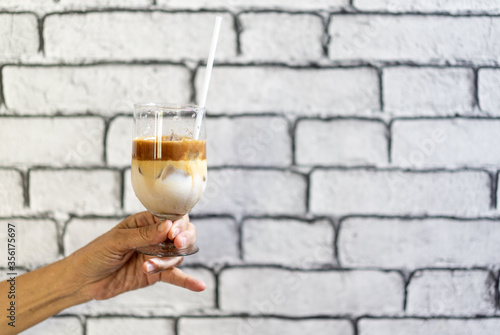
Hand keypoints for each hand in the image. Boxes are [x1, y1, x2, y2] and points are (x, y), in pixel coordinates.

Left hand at [67, 212, 205, 300]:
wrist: (84, 281)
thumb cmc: (96, 254)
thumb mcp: (117, 241)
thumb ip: (144, 235)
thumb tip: (167, 226)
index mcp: (145, 222)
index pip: (171, 217)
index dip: (178, 223)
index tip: (174, 232)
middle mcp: (155, 237)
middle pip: (182, 234)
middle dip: (184, 239)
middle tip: (177, 245)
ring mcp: (157, 255)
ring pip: (177, 256)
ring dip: (166, 262)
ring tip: (147, 266)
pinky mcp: (155, 273)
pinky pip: (175, 276)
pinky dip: (188, 281)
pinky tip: (200, 286)